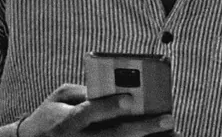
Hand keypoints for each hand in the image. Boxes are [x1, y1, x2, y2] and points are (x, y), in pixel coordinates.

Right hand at [17, 83, 174, 136]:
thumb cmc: (50, 115)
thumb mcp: (60, 97)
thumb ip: (84, 92)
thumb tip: (113, 90)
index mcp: (68, 121)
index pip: (90, 112)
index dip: (109, 105)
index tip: (130, 98)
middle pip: (113, 135)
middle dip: (143, 127)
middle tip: (167, 119)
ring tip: (171, 135)